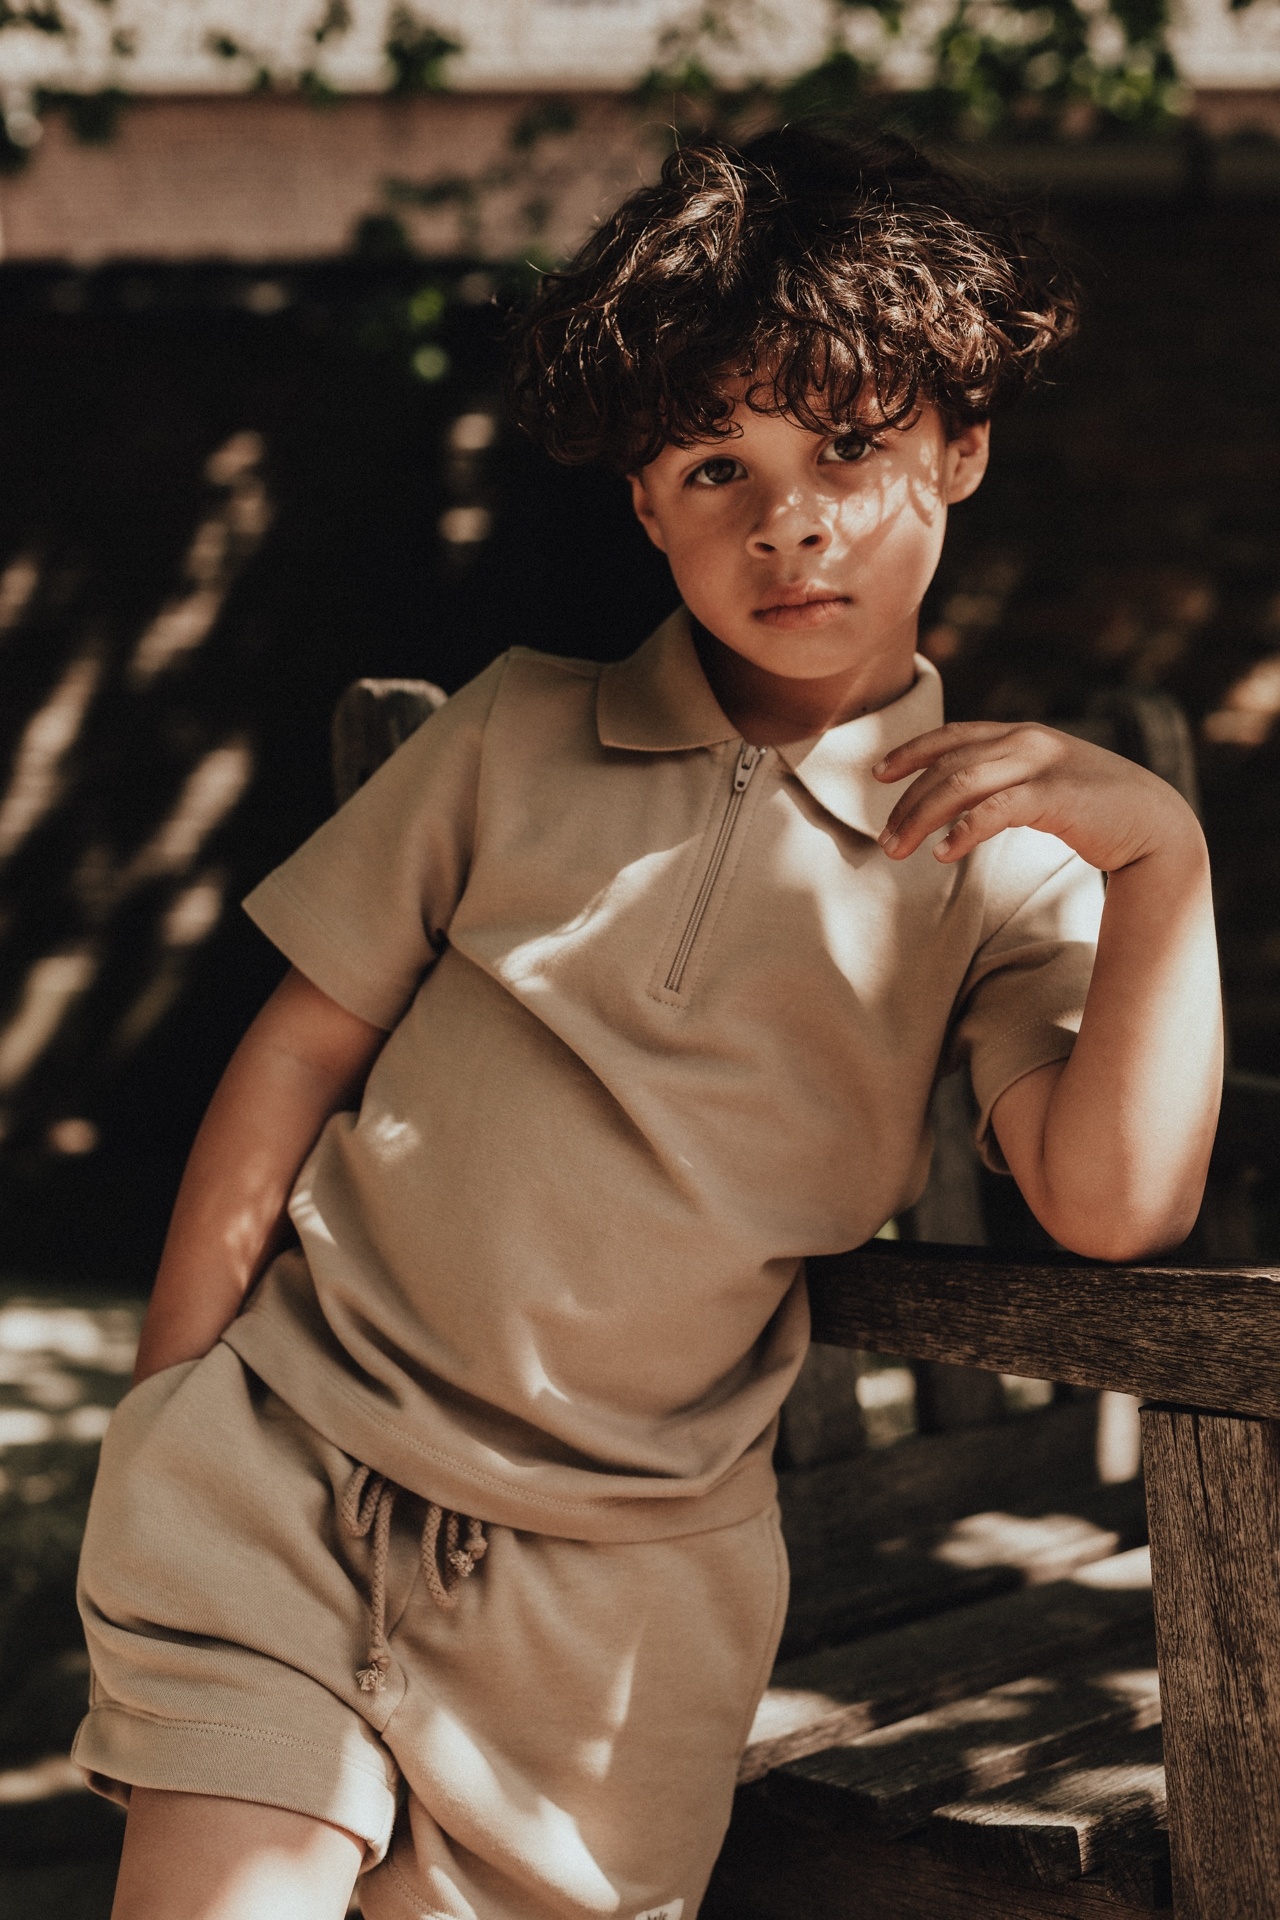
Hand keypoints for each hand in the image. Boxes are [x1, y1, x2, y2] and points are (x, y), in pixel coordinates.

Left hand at [873, 721, 1198, 872]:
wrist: (1153, 822)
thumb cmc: (1091, 810)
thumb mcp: (1041, 783)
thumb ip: (1003, 781)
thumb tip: (952, 802)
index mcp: (1020, 734)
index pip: (952, 737)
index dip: (911, 752)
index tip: (878, 774)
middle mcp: (1026, 741)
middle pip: (947, 766)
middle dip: (907, 803)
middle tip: (884, 842)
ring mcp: (1041, 765)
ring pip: (961, 785)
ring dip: (921, 819)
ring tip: (898, 852)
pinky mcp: (1055, 796)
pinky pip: (995, 810)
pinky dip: (963, 830)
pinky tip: (943, 854)